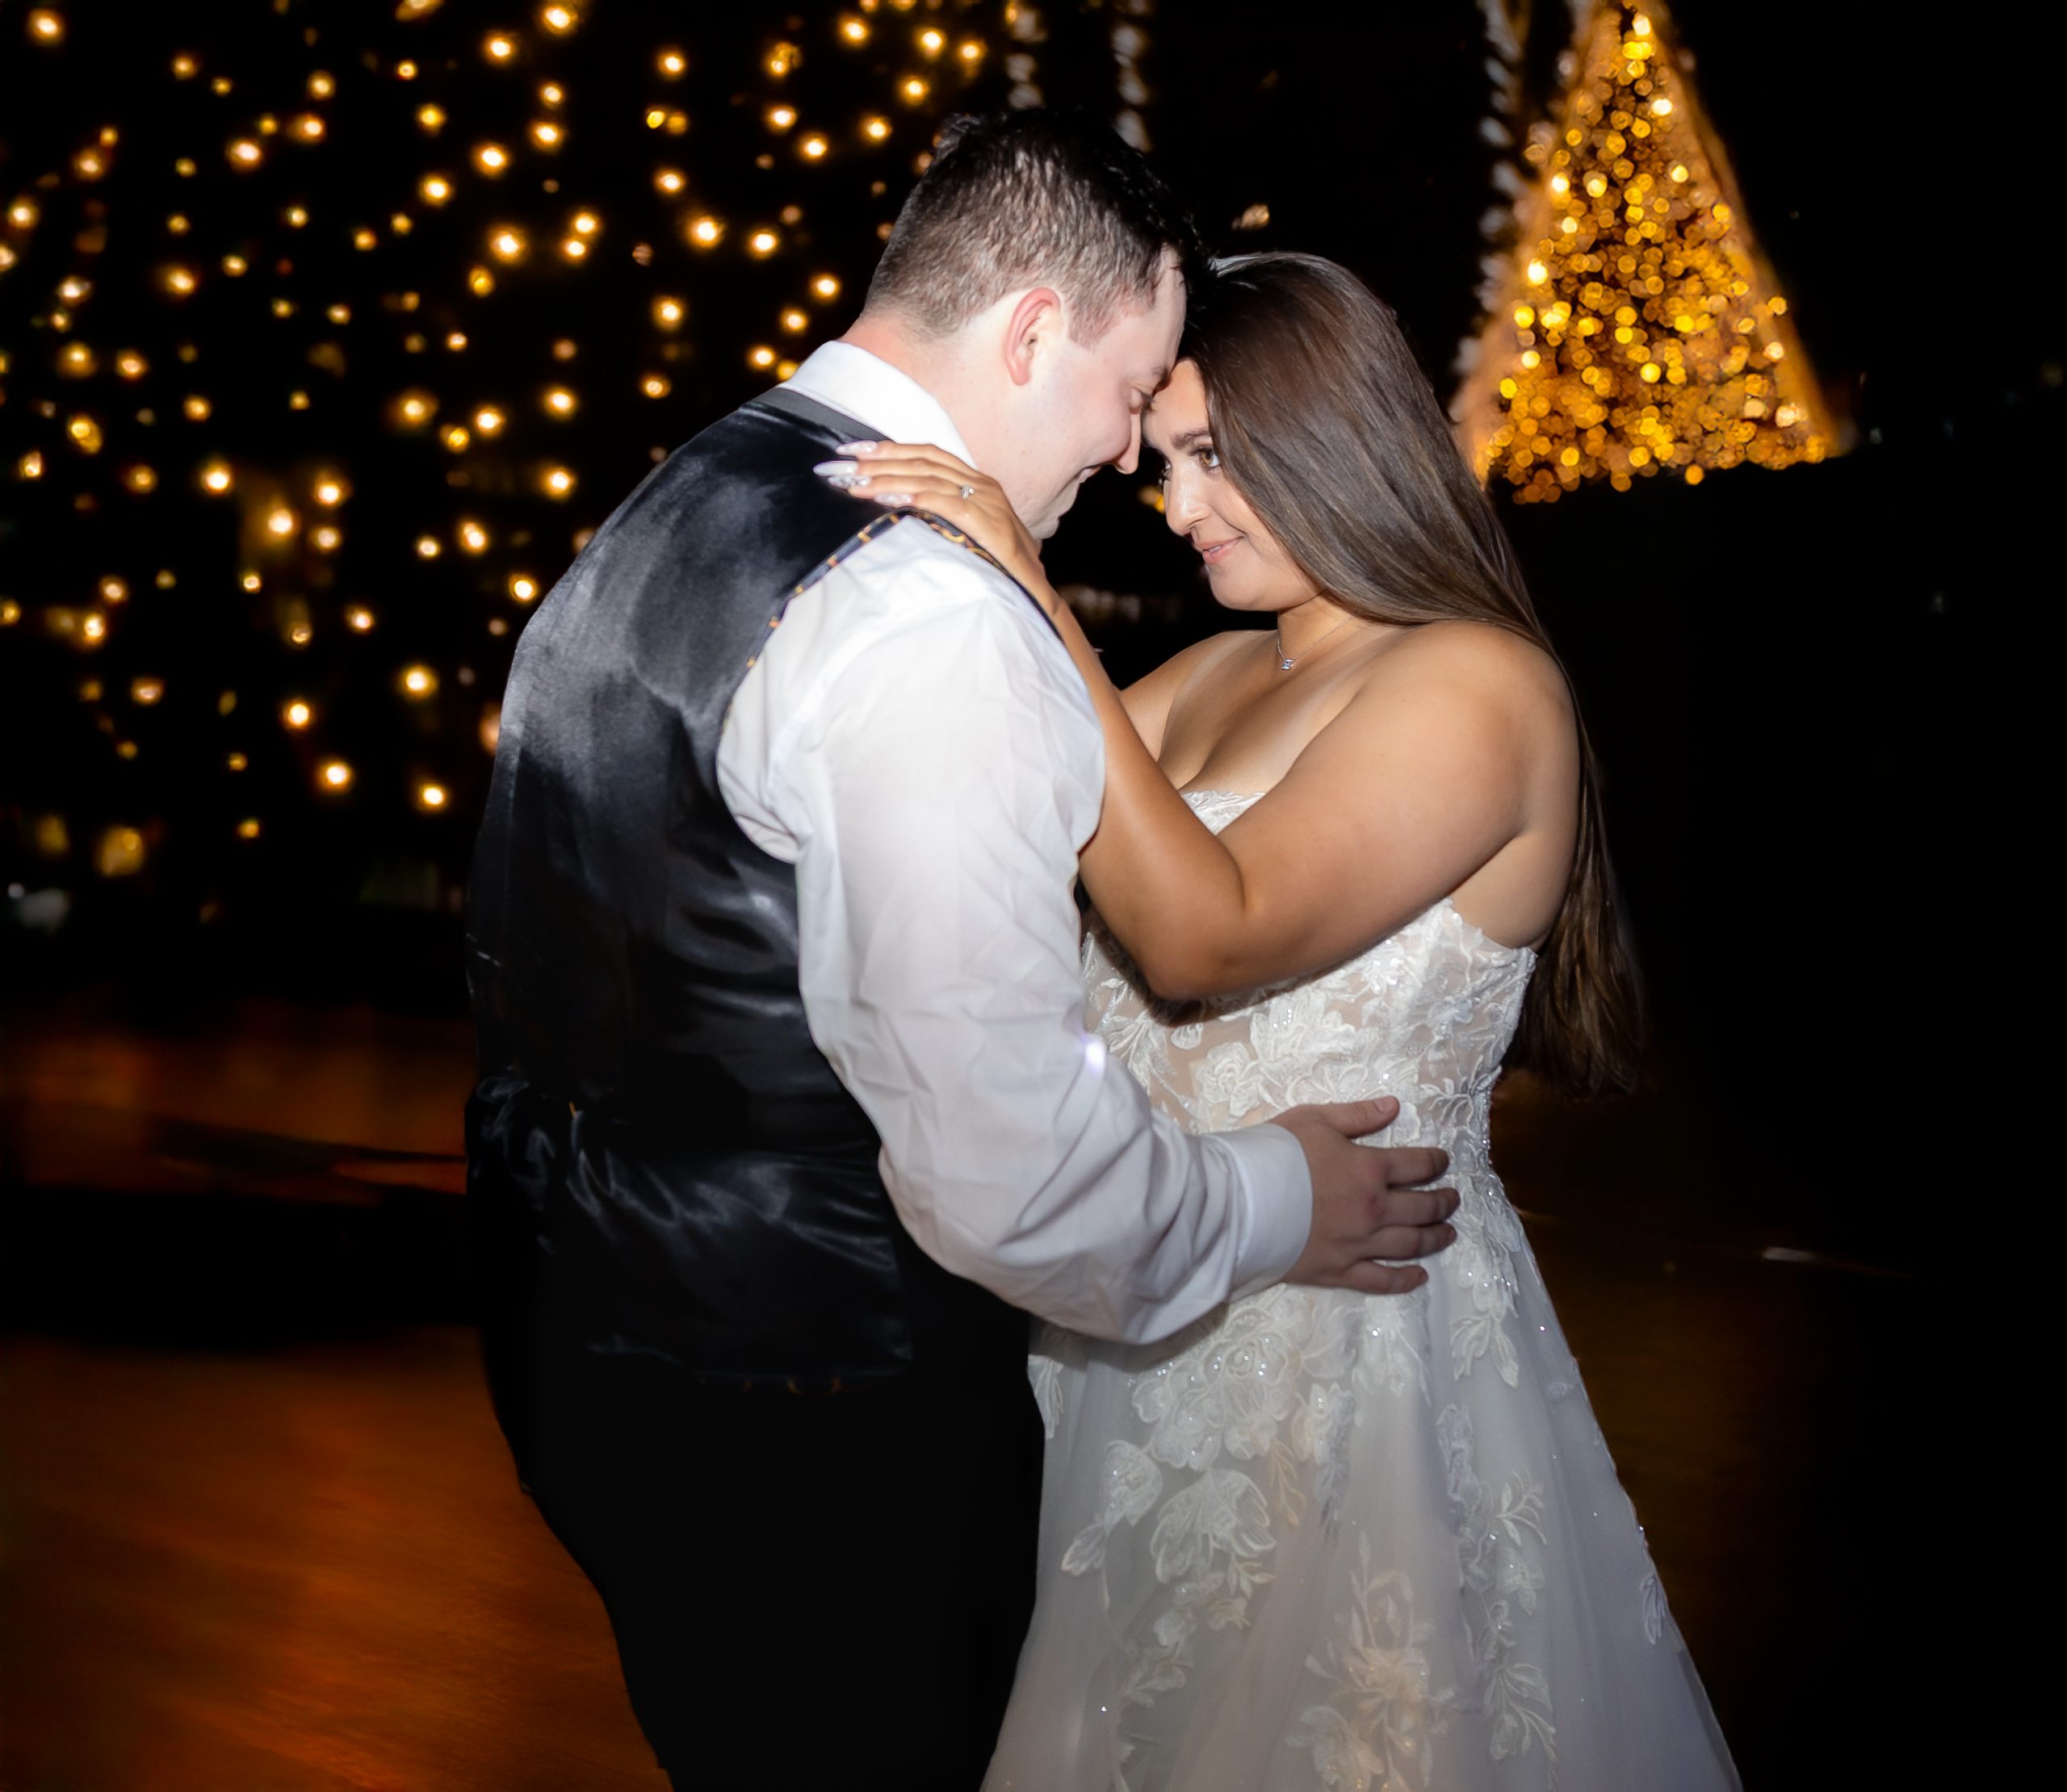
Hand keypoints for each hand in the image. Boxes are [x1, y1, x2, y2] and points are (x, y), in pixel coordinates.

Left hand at [815, 440, 1048, 598]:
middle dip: (876, 461)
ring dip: (887, 478)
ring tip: (853, 483)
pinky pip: (948, 503)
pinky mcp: (989, 523)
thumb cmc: (1000, 568)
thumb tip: (899, 511)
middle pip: (921, 461)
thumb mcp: (968, 535)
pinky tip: (890, 497)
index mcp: (977, 482)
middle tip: (838, 466)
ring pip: (929, 478)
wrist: (1037, 594)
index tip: (852, 450)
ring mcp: (988, 501)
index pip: (926, 454)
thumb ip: (941, 518)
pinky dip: (918, 496)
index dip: (889, 448)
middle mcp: (982, 484)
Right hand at [1267, 1097, 1458, 1296]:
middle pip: (1421, 1207)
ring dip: (1435, 1238)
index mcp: (1370, 1169)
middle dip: (1442, 1202)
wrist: (1240, 1200)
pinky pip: (1381, 1279)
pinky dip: (1404, 1279)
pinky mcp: (1340, 1270)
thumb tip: (1394, 1106)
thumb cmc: (1274, 1153)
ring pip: (1409, 1244)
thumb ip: (1357, 1115)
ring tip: (1449, 1233)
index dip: (1436, 1162)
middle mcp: (1374, 1209)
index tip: (1443, 1162)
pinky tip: (1419, 1276)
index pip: (1417, 1165)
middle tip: (1452, 1200)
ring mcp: (1359, 1244)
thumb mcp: (1315, 1119)